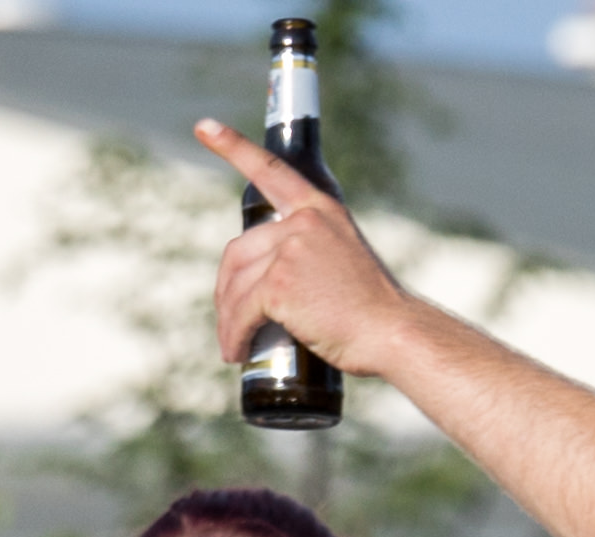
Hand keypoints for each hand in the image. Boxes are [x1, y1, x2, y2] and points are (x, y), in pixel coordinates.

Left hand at [198, 124, 415, 375]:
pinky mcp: (279, 283)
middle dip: (227, 292)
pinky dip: (234, 335)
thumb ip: (306, 254)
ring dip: (228, 321)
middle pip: (237, 252)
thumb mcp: (340, 263)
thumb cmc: (369, 310)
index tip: (203, 126)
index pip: (271, 170)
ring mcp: (291, 249)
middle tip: (233, 325)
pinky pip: (240, 311)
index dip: (233, 147)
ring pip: (234, 286)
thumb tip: (265, 282)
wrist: (391, 331)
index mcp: (319, 209)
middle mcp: (304, 221)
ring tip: (236, 346)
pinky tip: (238, 352)